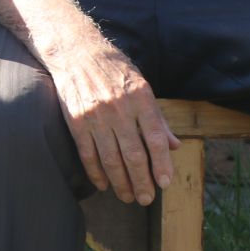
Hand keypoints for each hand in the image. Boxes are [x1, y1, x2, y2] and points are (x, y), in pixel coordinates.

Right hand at [47, 42, 177, 205]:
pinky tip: (104, 185)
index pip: (155, 138)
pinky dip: (96, 173)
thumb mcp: (141, 85)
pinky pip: (87, 154)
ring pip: (110, 159)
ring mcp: (95, 117)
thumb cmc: (113, 68)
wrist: (75, 51)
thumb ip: (157, 118)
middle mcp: (118, 109)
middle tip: (147, 199)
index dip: (161, 164)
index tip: (164, 183)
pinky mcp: (76, 122)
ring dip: (121, 183)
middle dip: (142, 181)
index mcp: (140, 98)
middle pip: (133, 154)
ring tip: (128, 197)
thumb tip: (174, 146)